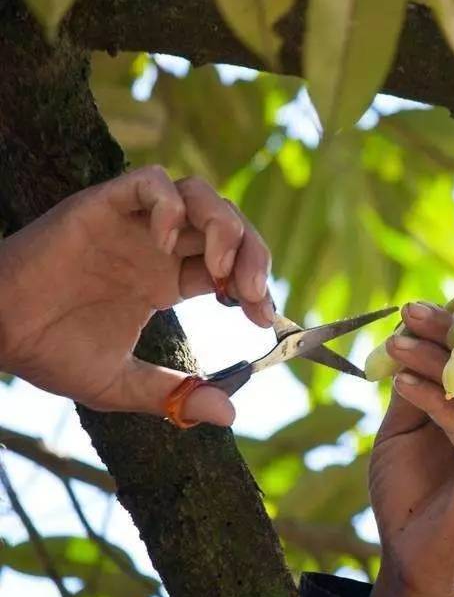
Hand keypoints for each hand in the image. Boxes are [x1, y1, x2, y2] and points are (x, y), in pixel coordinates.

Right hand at [0, 166, 272, 425]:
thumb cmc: (49, 353)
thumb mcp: (122, 385)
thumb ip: (174, 394)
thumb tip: (230, 413)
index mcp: (168, 280)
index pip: (231, 266)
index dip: (254, 285)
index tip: (261, 317)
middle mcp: (157, 247)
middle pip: (227, 226)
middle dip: (252, 255)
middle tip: (251, 296)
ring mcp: (131, 224)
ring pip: (198, 194)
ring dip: (223, 226)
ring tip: (221, 271)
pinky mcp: (100, 206)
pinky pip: (149, 182)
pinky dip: (170, 204)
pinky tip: (169, 244)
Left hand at [356, 302, 453, 596]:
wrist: (413, 561)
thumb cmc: (409, 496)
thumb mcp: (405, 431)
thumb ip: (414, 391)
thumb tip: (407, 339)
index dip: (451, 330)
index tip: (413, 309)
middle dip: (445, 335)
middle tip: (407, 312)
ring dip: (431, 362)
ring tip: (393, 344)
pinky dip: (433, 398)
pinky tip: (403, 381)